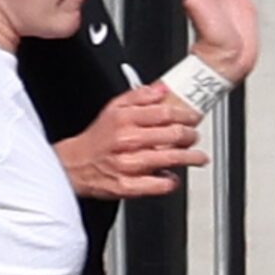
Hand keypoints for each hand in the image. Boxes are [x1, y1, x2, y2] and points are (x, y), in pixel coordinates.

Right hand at [55, 83, 205, 199]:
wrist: (76, 165)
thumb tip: (161, 89)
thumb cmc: (98, 140)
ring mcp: (129, 164)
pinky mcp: (128, 185)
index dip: (185, 115)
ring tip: (198, 157)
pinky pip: (157, 185)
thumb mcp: (113, 109)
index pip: (165, 113)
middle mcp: (128, 141)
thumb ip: (139, 97)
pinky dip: (170, 181)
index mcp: (125, 119)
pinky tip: (173, 177)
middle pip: (172, 135)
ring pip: (170, 158)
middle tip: (195, 137)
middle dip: (191, 136)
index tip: (193, 118)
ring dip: (190, 158)